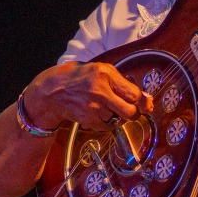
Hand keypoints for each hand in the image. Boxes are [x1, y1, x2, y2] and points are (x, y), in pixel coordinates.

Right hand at [23, 62, 151, 131]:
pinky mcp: (88, 120)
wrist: (51, 92)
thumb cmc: (77, 77)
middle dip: (134, 113)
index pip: (133, 94)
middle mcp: (100, 92)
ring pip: (118, 120)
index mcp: (105, 75)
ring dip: (117, 117)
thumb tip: (144, 97)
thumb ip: (121, 81)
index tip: (146, 104)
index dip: (143, 101)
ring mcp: (93, 108)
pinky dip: (106, 122)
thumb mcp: (99, 69)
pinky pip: (106, 126)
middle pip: (130, 112)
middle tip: (131, 109)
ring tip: (107, 107)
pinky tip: (98, 113)